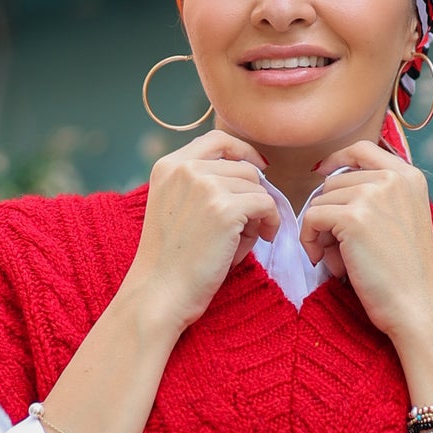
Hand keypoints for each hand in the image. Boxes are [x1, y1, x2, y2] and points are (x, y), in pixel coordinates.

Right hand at [124, 130, 278, 332]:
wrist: (160, 292)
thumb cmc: (172, 260)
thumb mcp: (176, 207)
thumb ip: (203, 185)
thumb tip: (254, 172)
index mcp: (168, 166)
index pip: (217, 140)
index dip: (243, 151)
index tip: (259, 168)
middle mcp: (185, 169)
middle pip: (243, 167)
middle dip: (251, 194)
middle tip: (246, 226)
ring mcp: (205, 186)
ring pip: (256, 186)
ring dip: (258, 212)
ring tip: (244, 238)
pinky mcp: (225, 209)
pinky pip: (267, 204)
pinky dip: (271, 222)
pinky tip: (264, 238)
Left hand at [298, 141, 432, 341]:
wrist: (419, 304)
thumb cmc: (407, 273)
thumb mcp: (403, 218)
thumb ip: (377, 197)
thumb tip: (325, 183)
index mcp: (410, 177)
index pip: (363, 149)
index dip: (337, 160)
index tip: (322, 175)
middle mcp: (393, 179)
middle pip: (334, 181)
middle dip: (329, 212)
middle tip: (338, 247)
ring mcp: (372, 196)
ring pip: (320, 201)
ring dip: (319, 231)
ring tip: (337, 259)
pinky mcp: (353, 218)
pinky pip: (311, 219)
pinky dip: (309, 240)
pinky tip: (323, 261)